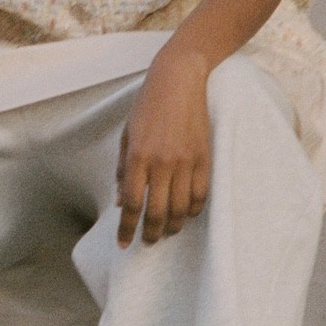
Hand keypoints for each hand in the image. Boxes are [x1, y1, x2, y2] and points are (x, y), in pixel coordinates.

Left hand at [117, 47, 211, 246]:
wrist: (178, 81)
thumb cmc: (147, 106)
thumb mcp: (126, 136)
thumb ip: (123, 170)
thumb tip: (121, 202)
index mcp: (138, 156)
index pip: (132, 204)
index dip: (127, 228)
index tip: (124, 244)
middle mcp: (162, 162)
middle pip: (157, 212)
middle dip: (151, 234)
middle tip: (148, 242)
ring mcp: (186, 161)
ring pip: (180, 208)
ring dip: (172, 226)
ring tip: (166, 232)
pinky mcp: (204, 158)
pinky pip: (200, 194)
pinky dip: (193, 210)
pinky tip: (186, 214)